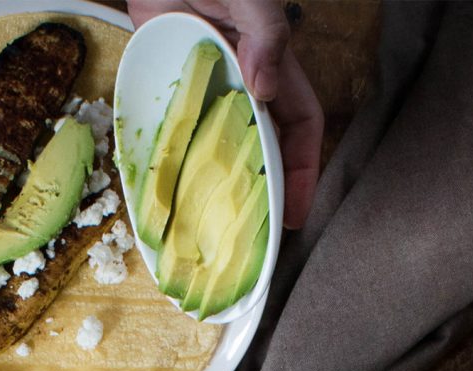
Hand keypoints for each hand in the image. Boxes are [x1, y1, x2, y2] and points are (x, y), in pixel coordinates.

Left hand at [128, 0, 324, 225]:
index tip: (294, 213)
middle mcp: (243, 80)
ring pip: (223, 141)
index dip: (302, 172)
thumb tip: (264, 88)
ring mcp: (208, 82)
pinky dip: (178, 153)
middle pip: (264, 145)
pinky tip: (170, 183)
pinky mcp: (174, 79)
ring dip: (222, 180)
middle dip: (266, 190)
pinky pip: (181, 124)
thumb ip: (264, 34)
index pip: (300, 127)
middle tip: (255, 235)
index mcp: (271, 64)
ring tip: (216, 223)